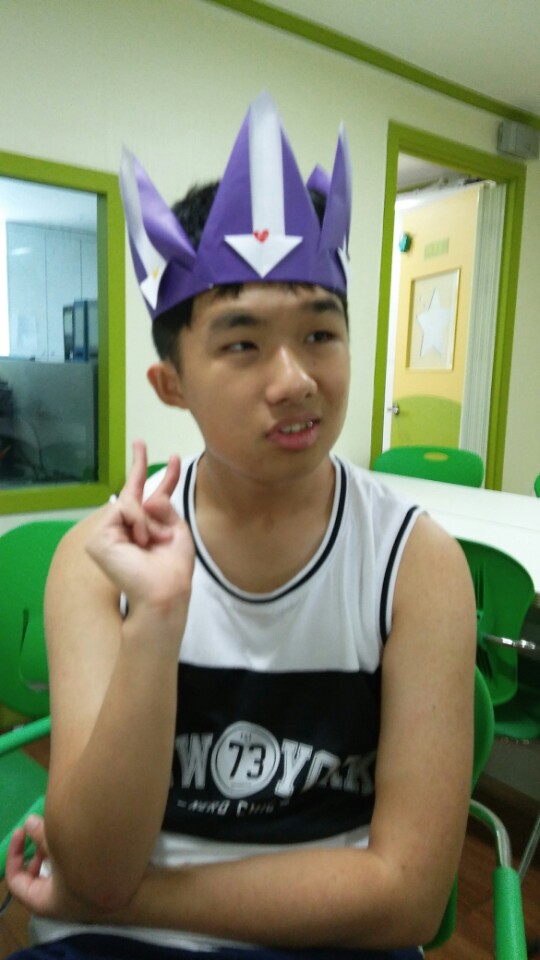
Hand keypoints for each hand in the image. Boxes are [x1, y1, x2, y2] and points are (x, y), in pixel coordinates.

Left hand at [6, 816, 95, 921]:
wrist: (137, 890)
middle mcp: (58, 902)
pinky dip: (72, 852)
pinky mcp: (93, 886)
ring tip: (63, 827)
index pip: (16, 882)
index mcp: (44, 902)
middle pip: (37, 875)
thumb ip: (42, 836)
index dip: (14, 855)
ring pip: (57, 870)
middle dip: (37, 850)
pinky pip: (74, 869)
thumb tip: (29, 823)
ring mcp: (77, 896)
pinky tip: (81, 834)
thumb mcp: (62, 851)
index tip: (21, 831)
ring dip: (57, 848)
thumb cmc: (92, 875)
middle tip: (42, 829)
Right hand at [86, 441, 194, 617]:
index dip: (164, 478)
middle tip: (139, 440)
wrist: (166, 591)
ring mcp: (109, 534)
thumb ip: (164, 507)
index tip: (173, 458)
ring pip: (130, 501)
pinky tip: (141, 540)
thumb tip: (148, 496)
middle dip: (138, 464)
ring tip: (152, 540)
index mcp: (147, 529)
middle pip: (131, 491)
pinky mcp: (98, 539)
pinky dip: (138, 523)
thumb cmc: (173, 568)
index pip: (154, 497)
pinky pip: (123, 511)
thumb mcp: (177, 531)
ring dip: (149, 519)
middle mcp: (126, 529)